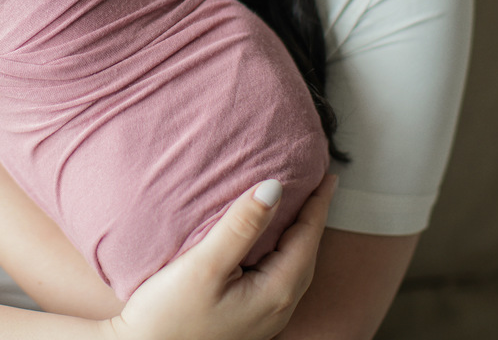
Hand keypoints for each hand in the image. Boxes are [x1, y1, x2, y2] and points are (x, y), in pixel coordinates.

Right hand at [108, 176, 336, 339]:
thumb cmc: (169, 316)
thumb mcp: (204, 265)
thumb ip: (240, 226)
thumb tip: (274, 187)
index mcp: (275, 293)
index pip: (307, 238)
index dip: (318, 204)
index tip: (328, 176)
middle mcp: (278, 309)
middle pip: (306, 254)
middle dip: (314, 219)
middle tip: (320, 187)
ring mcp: (264, 319)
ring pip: (294, 267)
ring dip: (300, 237)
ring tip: (300, 210)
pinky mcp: (248, 320)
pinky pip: (278, 278)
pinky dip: (283, 253)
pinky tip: (269, 245)